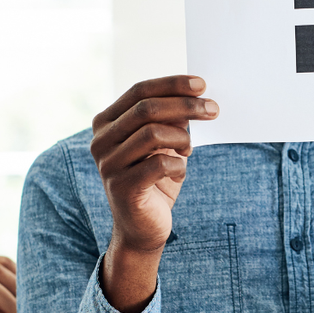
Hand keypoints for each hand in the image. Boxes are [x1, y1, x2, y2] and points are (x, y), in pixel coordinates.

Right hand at [90, 76, 217, 255]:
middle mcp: (100, 140)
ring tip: (188, 150)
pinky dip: (178, 165)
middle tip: (213, 110)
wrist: (142, 228)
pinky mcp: (121, 187)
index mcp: (106, 123)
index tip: (202, 84)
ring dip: (181, 138)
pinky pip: (159, 164)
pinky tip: (178, 172)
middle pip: (146, 108)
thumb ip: (169, 120)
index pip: (139, 91)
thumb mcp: (162, 144)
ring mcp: (108, 164)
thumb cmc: (155, 180)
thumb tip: (194, 96)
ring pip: (152, 133)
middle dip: (185, 106)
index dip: (172, 84)